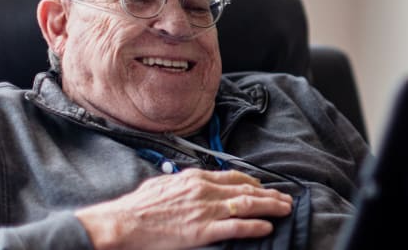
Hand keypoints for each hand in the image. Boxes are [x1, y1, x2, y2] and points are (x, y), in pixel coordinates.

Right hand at [75, 169, 292, 249]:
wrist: (122, 223)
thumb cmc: (136, 207)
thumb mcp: (162, 185)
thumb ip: (181, 183)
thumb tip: (188, 182)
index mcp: (194, 178)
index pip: (232, 177)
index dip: (252, 182)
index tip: (262, 186)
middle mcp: (205, 190)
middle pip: (246, 190)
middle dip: (269, 194)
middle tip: (285, 198)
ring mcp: (206, 210)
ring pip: (248, 205)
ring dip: (270, 207)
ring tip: (285, 210)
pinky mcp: (203, 230)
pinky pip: (237, 227)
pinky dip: (255, 226)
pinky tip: (267, 228)